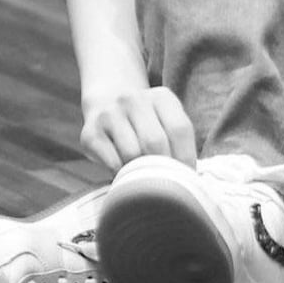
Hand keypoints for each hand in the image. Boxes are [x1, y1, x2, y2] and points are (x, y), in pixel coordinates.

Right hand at [80, 85, 196, 173]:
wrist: (107, 104)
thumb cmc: (146, 123)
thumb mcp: (165, 121)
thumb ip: (179, 141)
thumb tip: (193, 178)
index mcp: (161, 96)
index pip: (179, 129)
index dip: (186, 158)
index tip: (188, 179)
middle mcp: (133, 99)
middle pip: (155, 142)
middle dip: (163, 169)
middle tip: (166, 186)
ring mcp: (110, 114)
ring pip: (132, 154)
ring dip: (140, 172)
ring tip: (144, 178)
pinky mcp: (90, 132)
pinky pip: (112, 162)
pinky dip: (121, 173)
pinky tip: (124, 172)